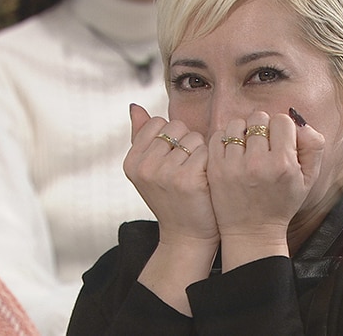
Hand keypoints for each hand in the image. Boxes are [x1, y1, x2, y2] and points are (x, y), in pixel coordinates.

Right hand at [124, 104, 217, 247]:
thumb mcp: (149, 169)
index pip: (158, 123)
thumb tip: (134, 106)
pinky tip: (207, 181)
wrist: (187, 236)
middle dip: (188, 143)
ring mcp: (164, 173)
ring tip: (197, 176)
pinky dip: (211, 163)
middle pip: (177, 127)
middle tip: (187, 169)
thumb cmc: (172, 198)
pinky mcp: (187, 179)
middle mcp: (143, 167)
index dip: (173, 137)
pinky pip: (207, 151)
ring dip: (202, 153)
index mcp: (131, 161)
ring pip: (194, 138)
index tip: (174, 160)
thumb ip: (141, 136)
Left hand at [206, 109, 323, 269]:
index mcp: (283, 164)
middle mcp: (257, 163)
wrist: (252, 232)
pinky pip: (218, 136)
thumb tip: (299, 121)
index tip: (280, 142)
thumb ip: (313, 146)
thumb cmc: (282, 203)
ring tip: (247, 147)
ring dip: (243, 131)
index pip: (282, 120)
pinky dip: (226, 139)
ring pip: (237, 124)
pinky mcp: (215, 169)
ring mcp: (233, 166)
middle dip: (263, 128)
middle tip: (264, 144)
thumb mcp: (309, 179)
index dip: (283, 129)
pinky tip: (233, 152)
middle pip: (258, 118)